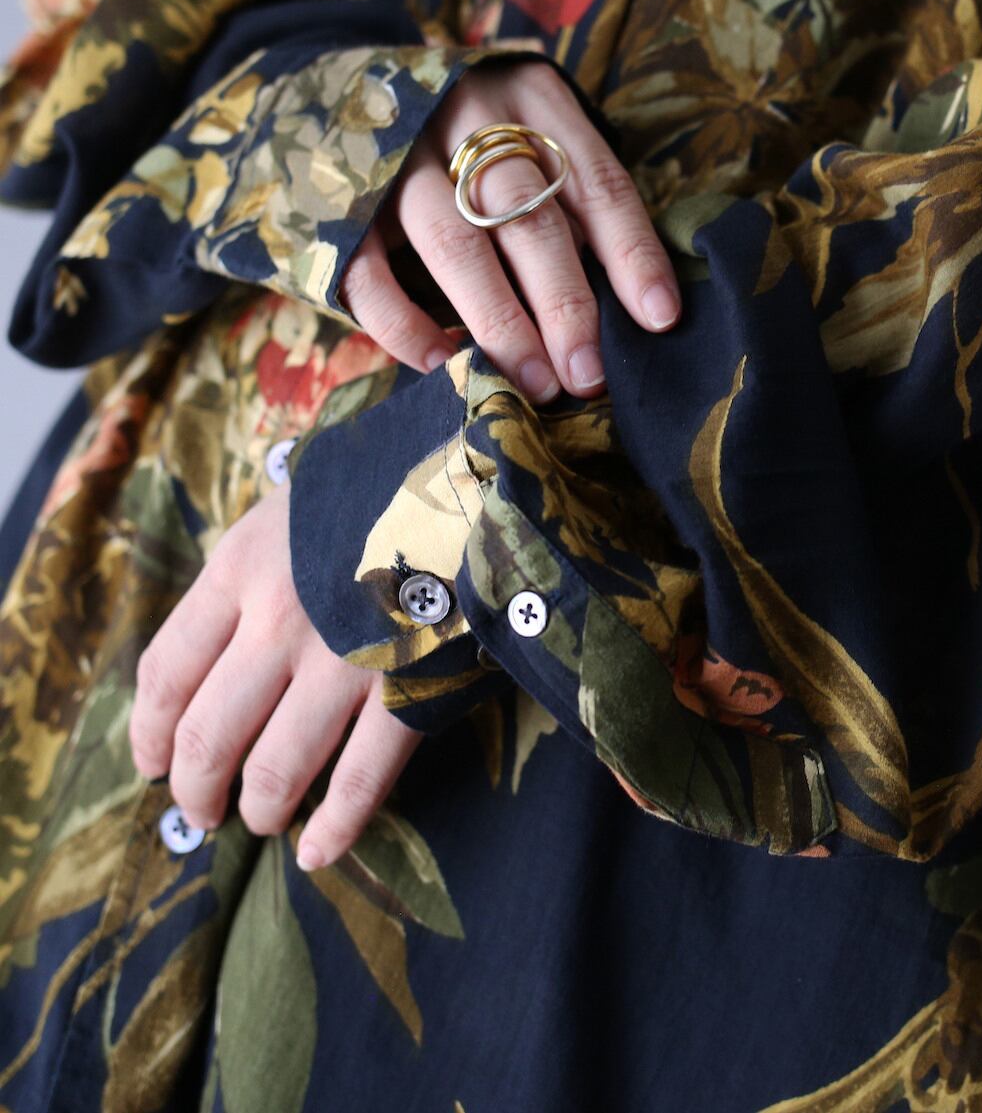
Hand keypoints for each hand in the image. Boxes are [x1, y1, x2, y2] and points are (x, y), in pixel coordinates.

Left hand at [128, 485, 418, 870]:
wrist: (481, 479)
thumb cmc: (381, 490)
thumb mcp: (293, 511)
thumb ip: (250, 574)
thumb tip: (219, 650)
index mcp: (241, 570)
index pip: (166, 673)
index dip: (150, 734)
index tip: (153, 763)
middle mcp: (279, 621)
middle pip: (208, 734)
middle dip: (196, 789)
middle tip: (203, 810)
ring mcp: (344, 661)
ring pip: (275, 770)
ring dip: (261, 810)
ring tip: (265, 820)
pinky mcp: (407, 691)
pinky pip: (359, 781)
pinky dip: (334, 829)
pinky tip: (319, 852)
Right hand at [341, 59, 681, 401]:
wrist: (347, 84)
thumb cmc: (477, 135)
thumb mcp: (536, 138)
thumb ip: (572, 203)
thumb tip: (624, 308)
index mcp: (532, 97)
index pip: (597, 180)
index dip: (632, 253)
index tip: (660, 319)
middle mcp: (466, 115)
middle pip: (527, 213)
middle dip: (564, 303)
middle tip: (587, 375)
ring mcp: (397, 153)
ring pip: (454, 242)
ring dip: (499, 320)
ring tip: (533, 384)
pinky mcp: (340, 197)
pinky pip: (369, 269)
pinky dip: (405, 323)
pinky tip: (443, 365)